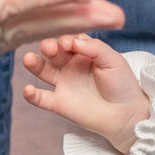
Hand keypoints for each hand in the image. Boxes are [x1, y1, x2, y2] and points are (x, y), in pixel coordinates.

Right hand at [18, 33, 151, 150]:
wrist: (126, 114)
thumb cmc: (122, 84)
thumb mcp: (113, 60)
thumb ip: (94, 48)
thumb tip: (72, 41)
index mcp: (84, 53)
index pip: (69, 40)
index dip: (66, 40)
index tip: (68, 44)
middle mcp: (70, 66)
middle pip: (53, 52)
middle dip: (49, 47)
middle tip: (49, 48)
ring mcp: (63, 84)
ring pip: (42, 70)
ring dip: (34, 63)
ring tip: (28, 59)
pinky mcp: (59, 103)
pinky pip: (41, 98)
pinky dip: (31, 95)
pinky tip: (28, 90)